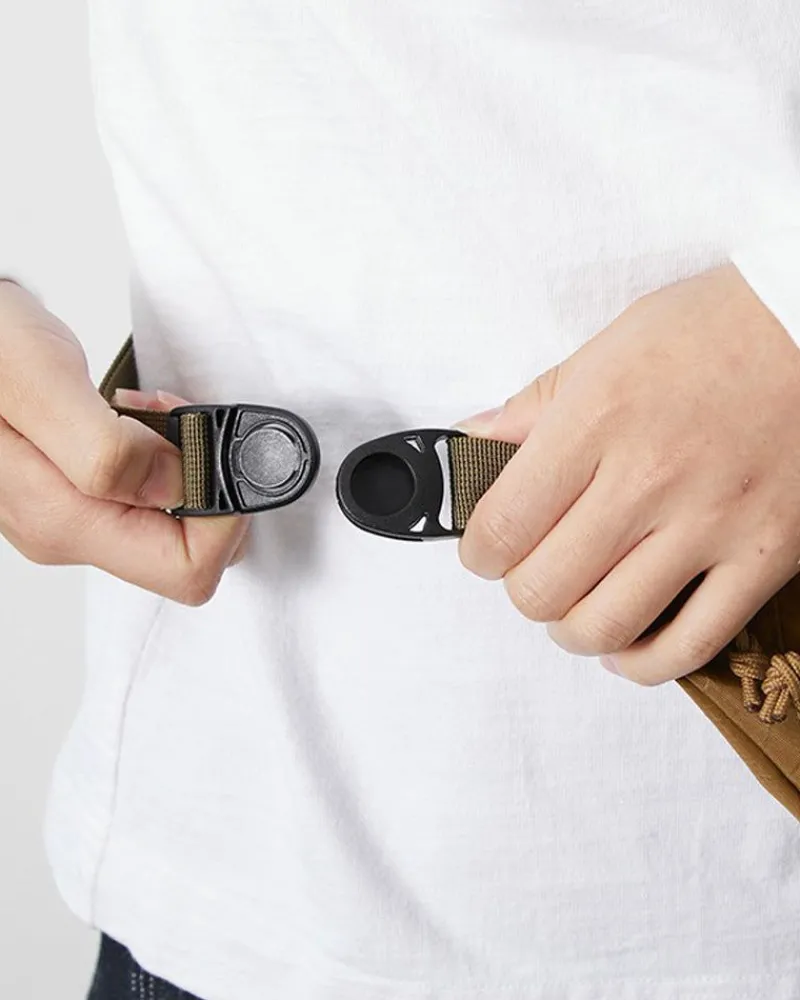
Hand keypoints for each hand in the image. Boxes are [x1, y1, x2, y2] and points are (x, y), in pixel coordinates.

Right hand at [0, 279, 247, 602]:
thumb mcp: (39, 380)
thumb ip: (106, 446)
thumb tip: (175, 486)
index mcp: (63, 521)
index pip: (185, 570)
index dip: (222, 517)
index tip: (211, 452)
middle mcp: (68, 532)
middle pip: (186, 552)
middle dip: (206, 484)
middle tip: (183, 420)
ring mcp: (72, 515)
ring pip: (172, 521)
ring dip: (184, 463)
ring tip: (150, 408)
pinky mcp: (78, 492)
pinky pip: (149, 495)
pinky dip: (163, 454)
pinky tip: (136, 416)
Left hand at [458, 265, 799, 683]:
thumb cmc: (715, 328)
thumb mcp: (609, 347)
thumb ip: (535, 405)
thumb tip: (474, 441)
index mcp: (597, 421)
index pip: (502, 526)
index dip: (479, 552)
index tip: (485, 549)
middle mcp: (648, 480)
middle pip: (543, 589)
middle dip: (523, 591)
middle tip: (533, 571)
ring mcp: (710, 525)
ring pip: (607, 627)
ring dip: (572, 631)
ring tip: (575, 609)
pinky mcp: (762, 558)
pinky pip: (691, 644)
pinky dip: (644, 663)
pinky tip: (626, 648)